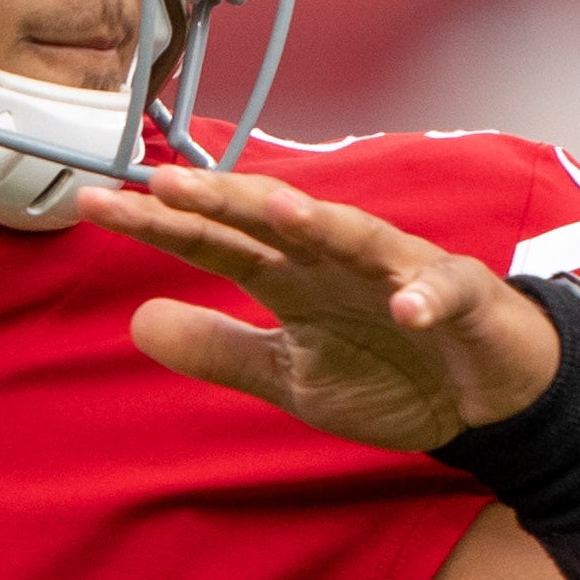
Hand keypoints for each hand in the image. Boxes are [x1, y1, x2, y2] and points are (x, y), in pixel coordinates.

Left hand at [76, 165, 561, 449]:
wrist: (483, 399)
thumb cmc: (390, 372)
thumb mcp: (287, 376)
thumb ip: (218, 349)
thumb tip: (138, 322)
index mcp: (291, 277)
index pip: (214, 242)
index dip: (159, 224)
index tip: (96, 203)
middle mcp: (336, 260)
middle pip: (272, 221)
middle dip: (222, 198)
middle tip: (164, 180)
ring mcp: (399, 273)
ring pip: (356, 237)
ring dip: (320, 223)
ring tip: (276, 208)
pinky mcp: (462, 300)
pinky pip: (442, 295)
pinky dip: (426, 298)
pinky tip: (406, 306)